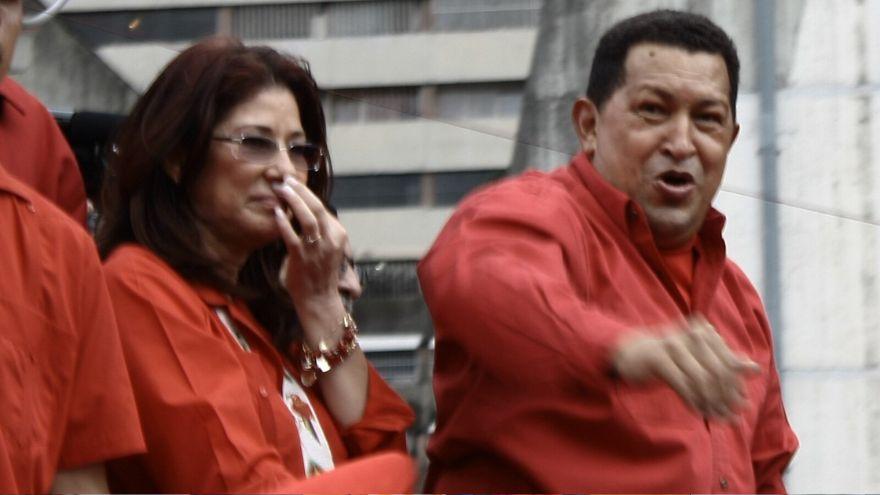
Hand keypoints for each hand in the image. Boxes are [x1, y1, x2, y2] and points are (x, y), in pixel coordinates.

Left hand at [271, 175, 345, 315]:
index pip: (323, 208)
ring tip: (282, 189)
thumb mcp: (328, 248)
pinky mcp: (302, 257)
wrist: (319, 299)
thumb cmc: (320, 273)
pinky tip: (276, 212)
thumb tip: (302, 213)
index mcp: (338, 235)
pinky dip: (283, 222)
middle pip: (317, 207)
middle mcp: (330, 239)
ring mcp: (316, 248)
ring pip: (308, 217)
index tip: (296, 184)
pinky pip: (292, 235)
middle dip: (301, 191)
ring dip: (294, 201)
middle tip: (287, 180)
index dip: (308, 194)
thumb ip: (320, 231)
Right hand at [611, 315, 760, 419]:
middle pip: (717, 370)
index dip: (737, 383)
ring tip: (719, 418)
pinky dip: (694, 401)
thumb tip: (754, 368)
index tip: (742, 402)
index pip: (727, 359)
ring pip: (702, 379)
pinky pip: (683, 384)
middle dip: (728, 396)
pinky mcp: (658, 359)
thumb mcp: (696, 355)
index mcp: (701, 331)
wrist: (627, 352)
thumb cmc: (666, 355)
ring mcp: (672, 345)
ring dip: (713, 402)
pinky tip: (700, 413)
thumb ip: (722, 359)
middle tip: (735, 415)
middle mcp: (689, 335)